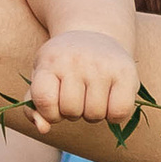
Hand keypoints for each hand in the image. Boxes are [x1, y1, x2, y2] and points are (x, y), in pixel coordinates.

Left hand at [27, 30, 141, 128]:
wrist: (94, 33)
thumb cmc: (63, 65)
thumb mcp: (43, 78)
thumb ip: (35, 107)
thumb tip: (43, 128)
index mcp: (50, 60)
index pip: (44, 100)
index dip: (49, 112)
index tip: (55, 105)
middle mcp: (75, 60)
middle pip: (71, 111)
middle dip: (73, 112)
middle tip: (78, 96)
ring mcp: (102, 65)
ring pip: (94, 114)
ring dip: (93, 114)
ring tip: (92, 96)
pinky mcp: (125, 72)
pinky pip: (119, 112)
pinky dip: (114, 116)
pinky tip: (110, 102)